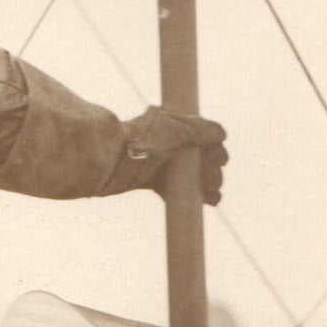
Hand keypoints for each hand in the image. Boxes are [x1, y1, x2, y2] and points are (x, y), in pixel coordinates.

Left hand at [99, 107, 227, 204]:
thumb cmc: (139, 142)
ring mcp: (155, 161)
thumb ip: (199, 129)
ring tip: (212, 195)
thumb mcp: (174, 129)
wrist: (106, 161)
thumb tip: (220, 133)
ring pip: (187, 174)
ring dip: (204, 184)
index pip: (200, 136)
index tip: (220, 161)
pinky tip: (206, 202)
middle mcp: (163, 141)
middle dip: (210, 170)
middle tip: (213, 181)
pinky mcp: (147, 180)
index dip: (213, 149)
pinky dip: (190, 195)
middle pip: (196, 156)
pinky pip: (173, 188)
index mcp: (169, 124)